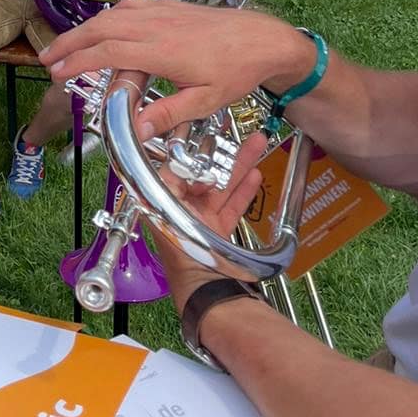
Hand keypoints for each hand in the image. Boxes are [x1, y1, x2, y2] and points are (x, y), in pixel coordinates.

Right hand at [40, 0, 313, 139]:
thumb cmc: (236, 71)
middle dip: (70, 43)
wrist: (261, 39)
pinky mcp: (168, 6)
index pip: (108, 52)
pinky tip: (102, 26)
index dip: (78, 62)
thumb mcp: (206, 100)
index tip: (57, 73)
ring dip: (85, 29)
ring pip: (111, 15)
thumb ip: (169, 114)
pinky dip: (107, 16)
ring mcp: (161, 11)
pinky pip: (128, 6)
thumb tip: (136, 130)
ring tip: (66, 46)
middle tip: (47, 59)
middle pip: (100, 28)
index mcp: (161, 50)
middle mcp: (155, 25)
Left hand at [146, 125, 270, 315]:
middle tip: (232, 130)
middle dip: (219, 150)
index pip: (175, 166)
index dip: (190, 147)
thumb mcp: (169, 206)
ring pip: (222, 184)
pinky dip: (244, 190)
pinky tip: (255, 173)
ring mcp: (200, 219)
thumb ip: (169, 180)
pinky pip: (232, 205)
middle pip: (202, 171)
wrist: (205, 288)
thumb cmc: (181, 252)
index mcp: (162, 200)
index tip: (203, 128)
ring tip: (255, 142)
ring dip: (239, 164)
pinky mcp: (218, 232)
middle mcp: (180, 208)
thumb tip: (172, 157)